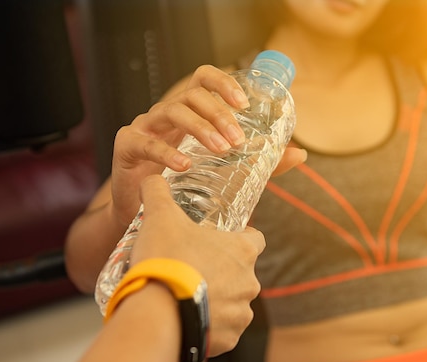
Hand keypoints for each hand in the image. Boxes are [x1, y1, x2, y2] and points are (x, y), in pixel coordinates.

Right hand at [108, 65, 305, 225]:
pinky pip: (146, 142)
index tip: (245, 103)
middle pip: (192, 95)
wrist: (147, 215)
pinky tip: (185, 165)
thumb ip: (259, 162)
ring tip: (222, 149)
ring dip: (201, 127)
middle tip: (238, 138)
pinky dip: (167, 152)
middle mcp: (167, 114)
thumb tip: (299, 153)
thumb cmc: (184, 186)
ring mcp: (145, 127)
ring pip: (172, 110)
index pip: (203, 81)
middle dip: (219, 112)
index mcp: (189, 113)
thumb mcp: (225, 171)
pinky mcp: (127, 146)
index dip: (223, 83)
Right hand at [131, 175, 265, 355]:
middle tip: (193, 270)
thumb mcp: (160, 217)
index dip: (240, 238)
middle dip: (222, 272)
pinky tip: (187, 320)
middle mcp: (250, 283)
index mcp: (243, 251)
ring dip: (215, 301)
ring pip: (232, 304)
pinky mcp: (229, 339)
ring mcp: (241, 313)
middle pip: (241, 273)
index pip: (255, 239)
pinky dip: (209, 327)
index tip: (221, 241)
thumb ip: (158, 193)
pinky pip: (222, 331)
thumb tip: (151, 178)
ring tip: (187, 298)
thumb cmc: (166, 260)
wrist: (158, 311)